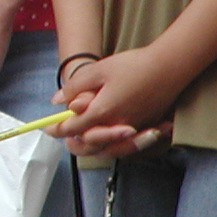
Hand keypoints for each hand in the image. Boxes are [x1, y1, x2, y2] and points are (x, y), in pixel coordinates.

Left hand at [51, 46, 183, 149]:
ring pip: (106, 150)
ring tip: (80, 140)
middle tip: (62, 135)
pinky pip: (123, 148)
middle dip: (71, 142)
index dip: (56, 128)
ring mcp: (132, 130)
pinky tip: (106, 142)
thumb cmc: (134, 65)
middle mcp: (116, 126)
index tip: (47, 127)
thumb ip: (76, 87)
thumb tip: (57, 101)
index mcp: (102, 112)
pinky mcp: (144, 129)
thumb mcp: (99, 70)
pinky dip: (111, 148)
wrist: (170, 66)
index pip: (72, 128)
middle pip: (87, 145)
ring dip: (90, 148)